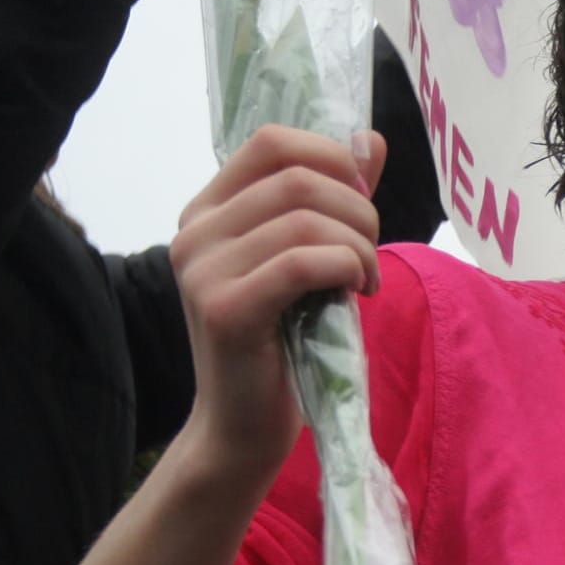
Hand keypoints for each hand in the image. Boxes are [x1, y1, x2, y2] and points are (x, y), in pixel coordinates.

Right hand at [169, 125, 385, 473]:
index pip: (272, 141)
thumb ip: (336, 197)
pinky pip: (302, 262)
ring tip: (365, 278)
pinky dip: (346, 268)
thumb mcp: (313, 255)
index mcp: (209, 208)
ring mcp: (201, 269)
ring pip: (305, 218)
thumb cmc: (285, 338)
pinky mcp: (223, 309)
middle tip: (369, 254)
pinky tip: (357, 292)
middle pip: (299, 178)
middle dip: (358, 210)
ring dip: (358, 245)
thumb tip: (369, 140)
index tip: (361, 198)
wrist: (243, 425)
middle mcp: (195, 231)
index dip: (331, 157)